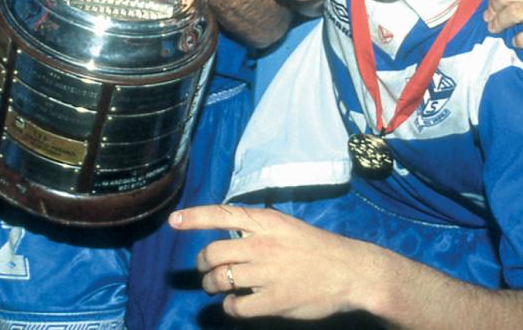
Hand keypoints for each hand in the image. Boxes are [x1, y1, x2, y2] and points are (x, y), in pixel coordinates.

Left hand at [169, 204, 368, 320]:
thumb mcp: (286, 227)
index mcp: (266, 222)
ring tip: (219, 288)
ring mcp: (268, 272)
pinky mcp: (274, 300)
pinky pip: (236, 307)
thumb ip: (258, 230)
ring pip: (220, 280)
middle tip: (207, 272)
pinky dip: (231, 307)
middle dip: (203, 265)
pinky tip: (239, 304)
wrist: (349, 271)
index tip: (173, 221)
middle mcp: (263, 244)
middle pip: (213, 253)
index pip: (222, 215)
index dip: (194, 218)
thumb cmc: (316, 248)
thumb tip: (227, 236)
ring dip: (212, 287)